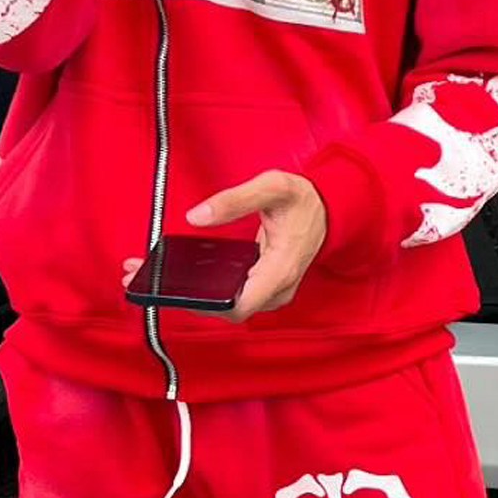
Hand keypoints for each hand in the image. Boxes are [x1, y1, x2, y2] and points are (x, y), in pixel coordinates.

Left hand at [187, 172, 327, 323]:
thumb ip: (233, 200)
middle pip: (231, 310)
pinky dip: (222, 288)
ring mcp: (275, 289)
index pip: (239, 308)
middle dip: (200, 298)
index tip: (183, 291)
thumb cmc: (304, 200)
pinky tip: (206, 274)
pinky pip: (241, 296)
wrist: (327, 206)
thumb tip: (197, 216)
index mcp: (279, 271)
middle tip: (169, 279)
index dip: (208, 305)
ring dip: (210, 294)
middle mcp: (278, 287)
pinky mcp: (270, 285)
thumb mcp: (271, 188)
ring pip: (235, 305)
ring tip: (181, 276)